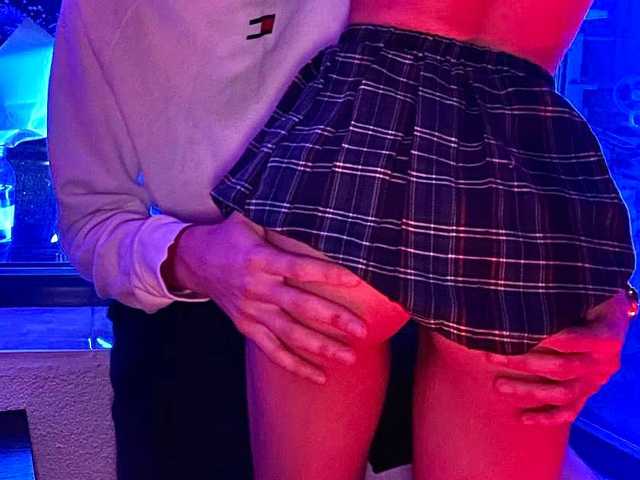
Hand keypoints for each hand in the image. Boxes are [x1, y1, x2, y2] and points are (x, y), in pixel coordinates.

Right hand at [163, 212, 367, 383]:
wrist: (193, 260)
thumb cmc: (230, 237)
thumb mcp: (250, 219)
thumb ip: (280, 222)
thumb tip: (317, 218)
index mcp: (260, 259)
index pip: (299, 268)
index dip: (326, 274)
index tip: (354, 280)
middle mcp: (257, 287)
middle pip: (300, 307)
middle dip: (333, 319)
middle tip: (362, 331)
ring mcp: (251, 311)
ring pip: (289, 334)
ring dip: (320, 347)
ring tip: (349, 357)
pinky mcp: (246, 326)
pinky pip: (272, 350)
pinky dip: (294, 365)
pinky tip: (319, 376)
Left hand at [487, 290, 634, 425]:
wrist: (611, 315)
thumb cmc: (588, 296)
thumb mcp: (582, 291)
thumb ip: (559, 296)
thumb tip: (522, 290)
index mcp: (606, 336)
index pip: (570, 340)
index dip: (541, 339)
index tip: (509, 334)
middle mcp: (605, 362)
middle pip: (562, 368)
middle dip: (523, 363)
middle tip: (491, 357)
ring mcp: (597, 381)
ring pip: (562, 393)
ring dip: (528, 392)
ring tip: (497, 386)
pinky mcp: (588, 393)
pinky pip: (570, 411)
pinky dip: (547, 418)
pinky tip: (523, 418)